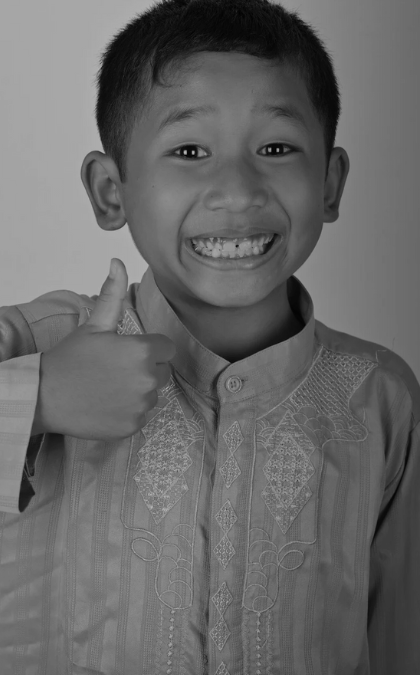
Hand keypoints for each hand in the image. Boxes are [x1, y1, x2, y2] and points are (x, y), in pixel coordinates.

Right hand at [32, 258, 175, 440]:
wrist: (46, 395)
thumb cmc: (70, 358)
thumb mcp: (95, 325)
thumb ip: (113, 295)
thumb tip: (118, 262)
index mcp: (143, 351)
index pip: (166, 348)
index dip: (149, 349)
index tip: (128, 352)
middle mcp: (148, 379)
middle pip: (163, 372)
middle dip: (146, 369)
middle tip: (116, 370)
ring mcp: (142, 405)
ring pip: (153, 395)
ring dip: (139, 391)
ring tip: (109, 387)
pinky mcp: (134, 426)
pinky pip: (142, 416)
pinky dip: (129, 412)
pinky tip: (108, 405)